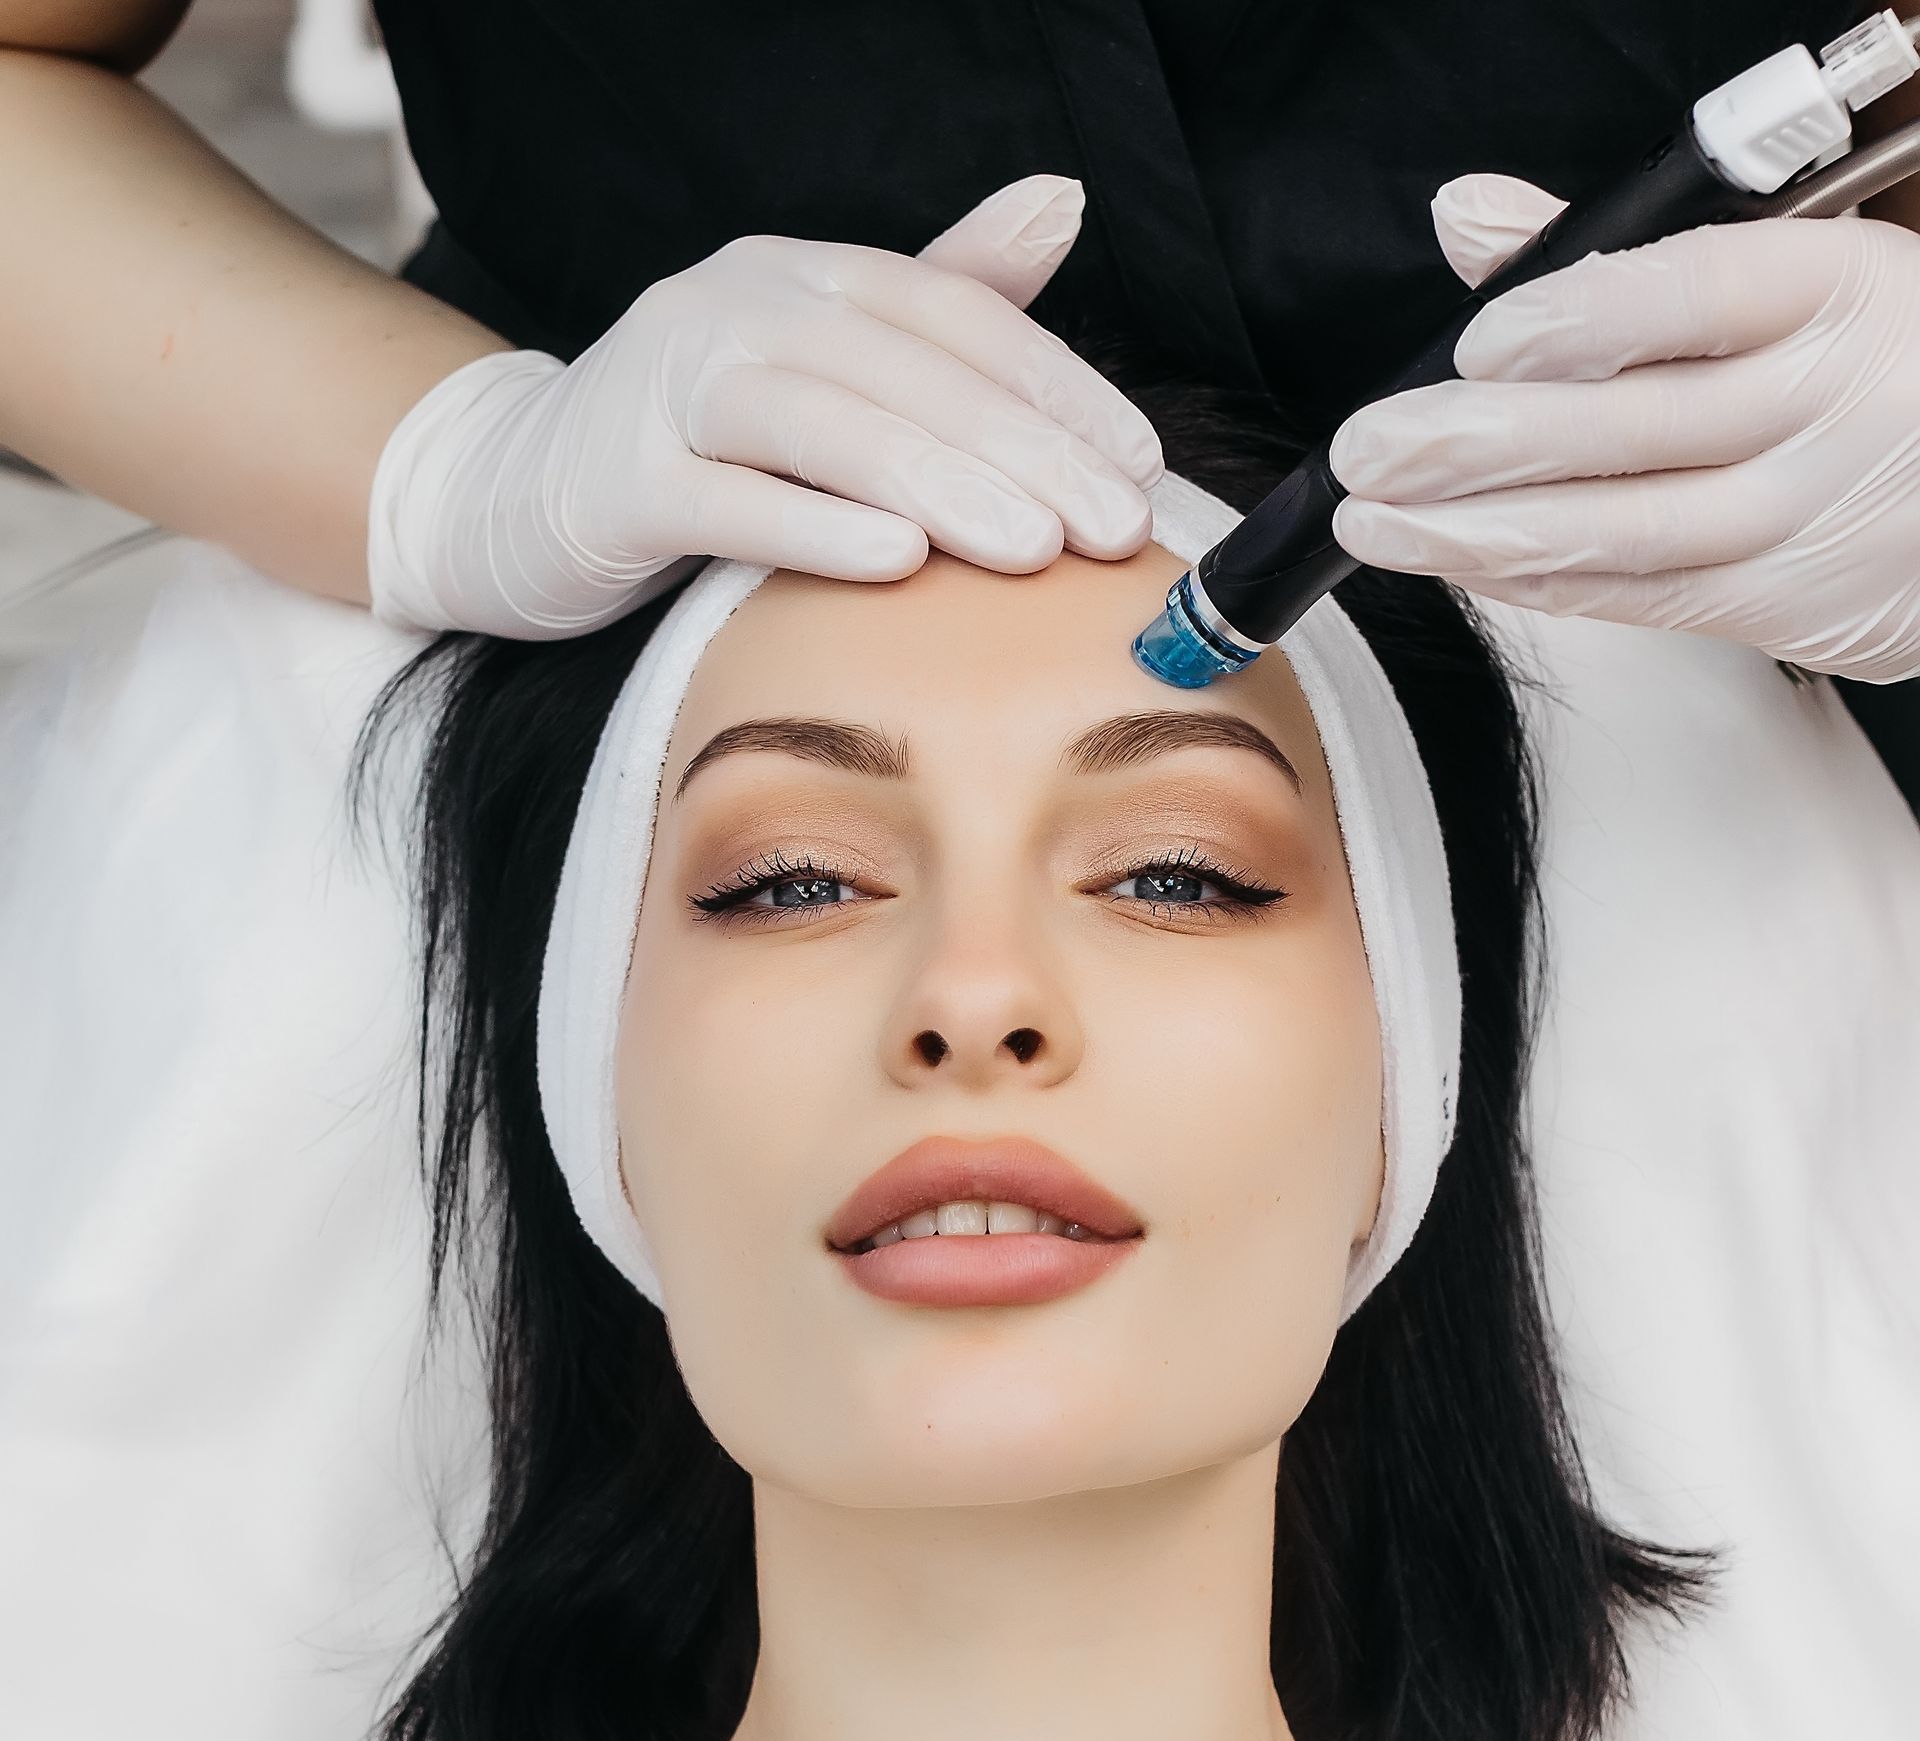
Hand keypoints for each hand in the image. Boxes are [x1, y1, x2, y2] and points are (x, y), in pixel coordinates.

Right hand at [368, 175, 1163, 637]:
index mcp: (803, 278)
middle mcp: (738, 307)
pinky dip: (811, 526)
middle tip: (1113, 527)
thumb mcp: (818, 360)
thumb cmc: (692, 437)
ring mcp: (666, 386)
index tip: (1140, 464)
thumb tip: (1062, 200)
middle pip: (903, 370)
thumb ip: (939, 293)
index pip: (955, 315)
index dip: (1057, 386)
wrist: (508, 490)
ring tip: (1034, 549)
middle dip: (1023, 449)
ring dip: (940, 483)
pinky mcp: (613, 481)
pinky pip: (722, 499)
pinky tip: (897, 561)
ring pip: (822, 424)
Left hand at [1327, 171, 1919, 682]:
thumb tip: (1470, 218)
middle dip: (1480, 444)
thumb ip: (1612, 252)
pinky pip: (1640, 597)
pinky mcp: (1781, 599)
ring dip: (1480, 533)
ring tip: (1379, 525)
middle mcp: (1826, 403)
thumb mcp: (1776, 273)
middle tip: (1373, 451)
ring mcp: (1806, 510)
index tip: (1479, 343)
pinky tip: (1460, 562)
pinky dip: (1539, 581)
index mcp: (1830, 289)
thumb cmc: (1856, 358)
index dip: (1580, 322)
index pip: (1699, 294)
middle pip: (1635, 425)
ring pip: (1625, 529)